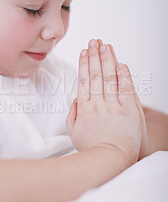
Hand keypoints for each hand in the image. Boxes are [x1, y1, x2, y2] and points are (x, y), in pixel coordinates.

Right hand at [66, 39, 141, 163]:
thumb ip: (72, 115)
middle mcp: (97, 104)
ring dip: (107, 60)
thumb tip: (75, 99)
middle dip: (94, 56)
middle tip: (94, 41)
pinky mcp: (128, 111)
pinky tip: (120, 64)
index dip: (84, 64)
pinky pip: (125, 90)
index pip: (83, 80)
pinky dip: (123, 76)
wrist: (109, 160)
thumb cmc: (92, 149)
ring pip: (109, 78)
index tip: (84, 51)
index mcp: (84, 108)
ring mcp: (113, 106)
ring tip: (105, 46)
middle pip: (95, 75)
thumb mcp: (74, 133)